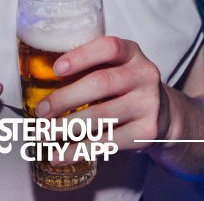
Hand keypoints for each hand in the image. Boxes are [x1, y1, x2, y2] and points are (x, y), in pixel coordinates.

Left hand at [36, 36, 169, 151]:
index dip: (81, 56)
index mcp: (132, 53)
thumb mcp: (116, 67)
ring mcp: (148, 104)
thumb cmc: (125, 86)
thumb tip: (40, 83)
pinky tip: (61, 155)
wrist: (163, 114)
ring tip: (43, 135)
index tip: (56, 70)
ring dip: (66, 128)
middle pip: (101, 83)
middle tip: (41, 112)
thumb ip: (89, 68)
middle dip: (65, 99)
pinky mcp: (146, 132)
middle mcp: (144, 75)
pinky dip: (79, 150)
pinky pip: (108, 142)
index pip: (109, 47)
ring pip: (101, 117)